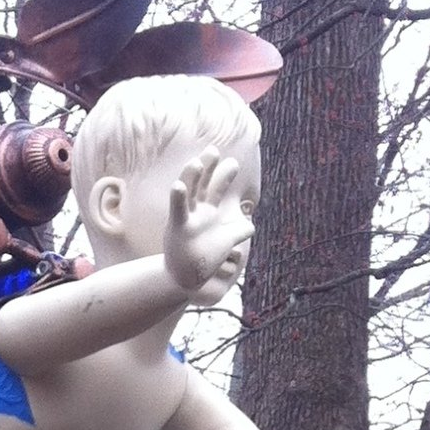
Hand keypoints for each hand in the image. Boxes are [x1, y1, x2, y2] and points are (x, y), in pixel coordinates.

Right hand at [163, 147, 254, 293]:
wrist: (187, 278)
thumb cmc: (204, 257)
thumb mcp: (225, 242)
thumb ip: (238, 232)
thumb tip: (251, 226)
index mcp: (208, 212)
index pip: (216, 187)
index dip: (223, 174)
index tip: (232, 162)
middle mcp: (196, 211)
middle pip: (201, 183)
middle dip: (207, 167)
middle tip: (214, 150)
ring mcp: (186, 218)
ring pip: (188, 193)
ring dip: (191, 177)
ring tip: (197, 162)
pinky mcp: (178, 228)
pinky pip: (177, 211)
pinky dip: (178, 198)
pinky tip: (178, 186)